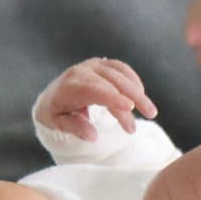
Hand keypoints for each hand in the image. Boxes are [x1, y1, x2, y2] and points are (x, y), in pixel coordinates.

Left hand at [40, 57, 157, 140]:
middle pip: (113, 82)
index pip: (95, 90)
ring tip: (150, 110)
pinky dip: (133, 81)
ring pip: (120, 74)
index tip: (130, 107)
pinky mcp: (101, 64)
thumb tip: (92, 136)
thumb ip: (74, 128)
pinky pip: (121, 68)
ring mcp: (93, 65)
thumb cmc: (54, 112)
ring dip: (138, 91)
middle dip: (134, 98)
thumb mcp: (57, 123)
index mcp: (70, 86)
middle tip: (151, 114)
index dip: (113, 98)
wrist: (49, 95)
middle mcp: (82, 71)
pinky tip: (141, 94)